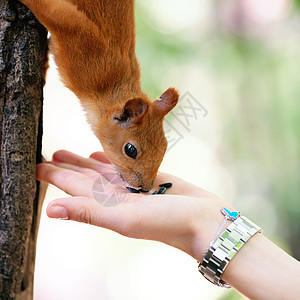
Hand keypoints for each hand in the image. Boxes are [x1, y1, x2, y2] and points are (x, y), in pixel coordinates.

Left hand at [36, 150, 233, 260]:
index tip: (35, 166)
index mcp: (107, 203)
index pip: (73, 187)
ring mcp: (132, 185)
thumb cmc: (166, 221)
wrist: (203, 219)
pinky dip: (109, 159)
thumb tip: (50, 210)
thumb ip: (89, 212)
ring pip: (101, 170)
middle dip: (66, 167)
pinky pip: (122, 165)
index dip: (54, 177)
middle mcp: (116, 195)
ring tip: (67, 152)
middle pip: (84, 177)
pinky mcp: (147, 176)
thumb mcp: (125, 218)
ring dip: (84, 161)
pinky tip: (100, 152)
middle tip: (48, 154)